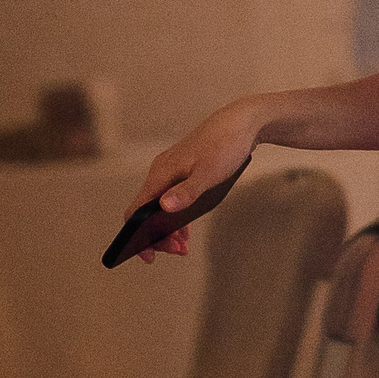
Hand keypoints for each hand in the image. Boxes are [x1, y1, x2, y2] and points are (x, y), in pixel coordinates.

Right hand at [128, 100, 261, 262]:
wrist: (242, 121)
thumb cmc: (226, 145)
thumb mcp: (209, 174)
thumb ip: (187, 192)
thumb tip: (164, 208)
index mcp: (161, 173)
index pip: (136, 211)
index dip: (136, 236)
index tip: (149, 255)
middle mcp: (161, 172)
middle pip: (147, 212)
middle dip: (158, 236)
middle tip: (178, 252)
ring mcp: (172, 172)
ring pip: (160, 207)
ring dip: (168, 229)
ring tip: (184, 248)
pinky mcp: (183, 172)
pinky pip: (172, 199)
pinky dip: (177, 217)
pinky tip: (186, 233)